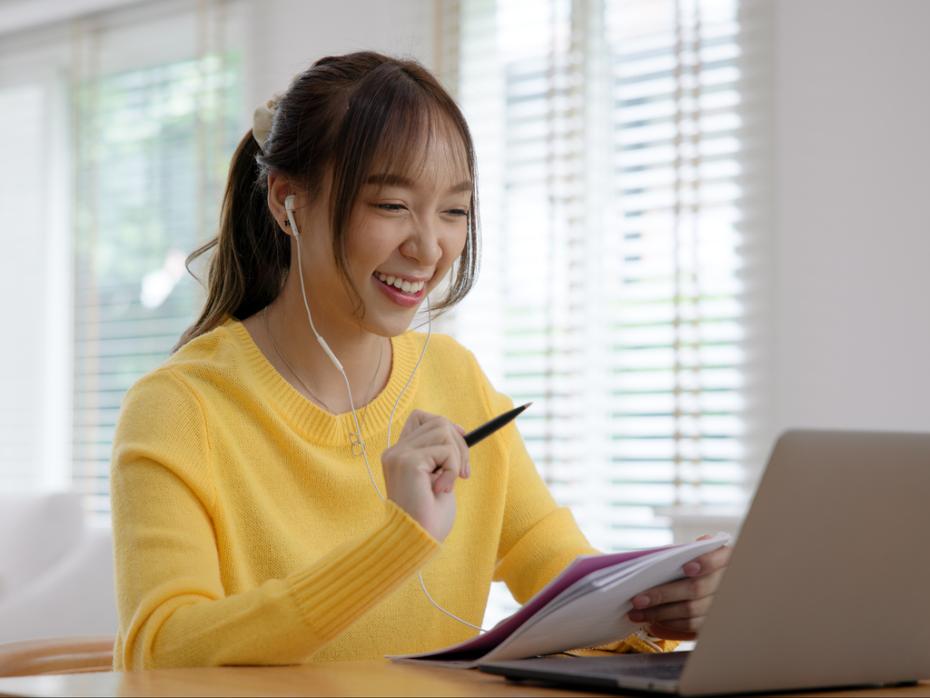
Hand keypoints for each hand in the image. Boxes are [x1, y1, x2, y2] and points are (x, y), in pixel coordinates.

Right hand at [381, 410, 469, 541]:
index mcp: (398, 455)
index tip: (461, 440)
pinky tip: (442, 489)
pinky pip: (445, 450)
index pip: (420, 418)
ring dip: (456, 457)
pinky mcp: (408, 461)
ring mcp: (399, 455)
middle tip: (462, 473)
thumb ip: (441, 455)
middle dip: (459, 445)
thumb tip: (460, 432)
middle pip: (438, 422)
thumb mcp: (438, 478)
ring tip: (448, 483)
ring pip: (443, 431)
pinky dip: (452, 468)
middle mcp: (395, 451)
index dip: (444, 425)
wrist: (416, 542)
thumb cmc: (428, 519)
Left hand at [626, 535, 731, 640]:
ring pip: (691, 611)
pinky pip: (691, 625)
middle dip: (664, 595)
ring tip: (636, 613)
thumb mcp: (701, 551)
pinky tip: (652, 619)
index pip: (717, 560)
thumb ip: (689, 550)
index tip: (687, 568)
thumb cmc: (703, 562)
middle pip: (696, 590)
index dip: (704, 563)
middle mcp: (727, 583)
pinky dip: (670, 622)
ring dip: (660, 613)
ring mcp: (723, 605)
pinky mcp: (714, 622)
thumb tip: (669, 553)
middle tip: (638, 600)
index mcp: (725, 559)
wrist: (721, 583)